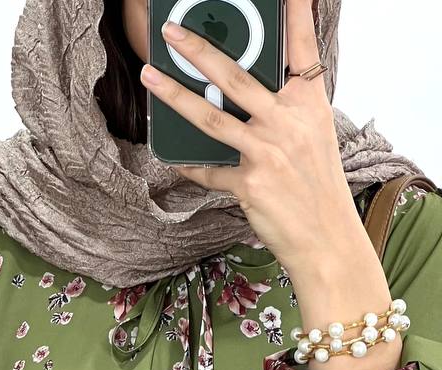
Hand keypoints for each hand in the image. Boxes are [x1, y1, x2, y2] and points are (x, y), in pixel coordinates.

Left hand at [139, 0, 359, 271]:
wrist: (325, 239)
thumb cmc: (316, 188)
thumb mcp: (312, 137)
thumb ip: (283, 109)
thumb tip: (241, 94)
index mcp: (308, 105)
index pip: (302, 49)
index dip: (295, 13)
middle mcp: (288, 122)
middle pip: (236, 77)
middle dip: (199, 49)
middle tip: (172, 31)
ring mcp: (267, 152)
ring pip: (211, 116)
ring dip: (175, 95)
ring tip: (151, 77)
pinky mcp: (249, 183)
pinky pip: (209, 170)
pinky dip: (190, 165)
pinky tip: (173, 156)